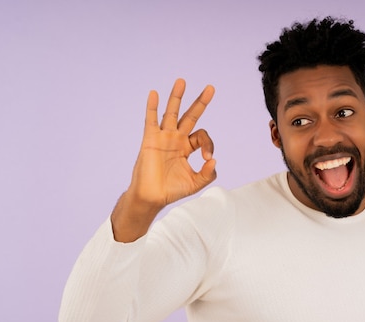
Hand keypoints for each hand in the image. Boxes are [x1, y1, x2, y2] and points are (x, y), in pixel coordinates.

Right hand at [128, 78, 216, 208]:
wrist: (152, 197)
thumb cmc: (171, 190)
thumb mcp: (195, 183)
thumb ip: (208, 174)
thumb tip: (213, 160)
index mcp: (186, 147)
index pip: (202, 136)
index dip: (208, 145)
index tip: (207, 158)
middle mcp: (176, 139)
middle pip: (190, 116)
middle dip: (200, 102)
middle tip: (211, 88)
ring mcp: (163, 137)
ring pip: (171, 112)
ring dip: (176, 97)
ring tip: (182, 81)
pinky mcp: (151, 139)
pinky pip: (151, 120)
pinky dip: (152, 107)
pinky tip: (154, 94)